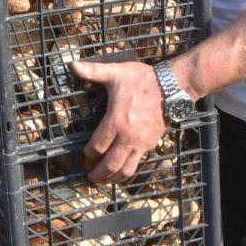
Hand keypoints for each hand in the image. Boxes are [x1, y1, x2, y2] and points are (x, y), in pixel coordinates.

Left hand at [71, 60, 167, 183]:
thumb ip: (93, 71)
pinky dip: (128, 170)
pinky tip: (123, 169)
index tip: (84, 155)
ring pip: (126, 169)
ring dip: (114, 178)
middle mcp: (127, 137)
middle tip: (90, 177)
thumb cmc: (142, 80)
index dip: (88, 154)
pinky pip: (138, 163)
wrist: (172, 87)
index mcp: (115, 121)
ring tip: (105, 180)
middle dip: (99, 174)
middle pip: (111, 164)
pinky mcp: (151, 144)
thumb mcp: (116, 73)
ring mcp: (141, 143)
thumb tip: (73, 65)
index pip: (98, 146)